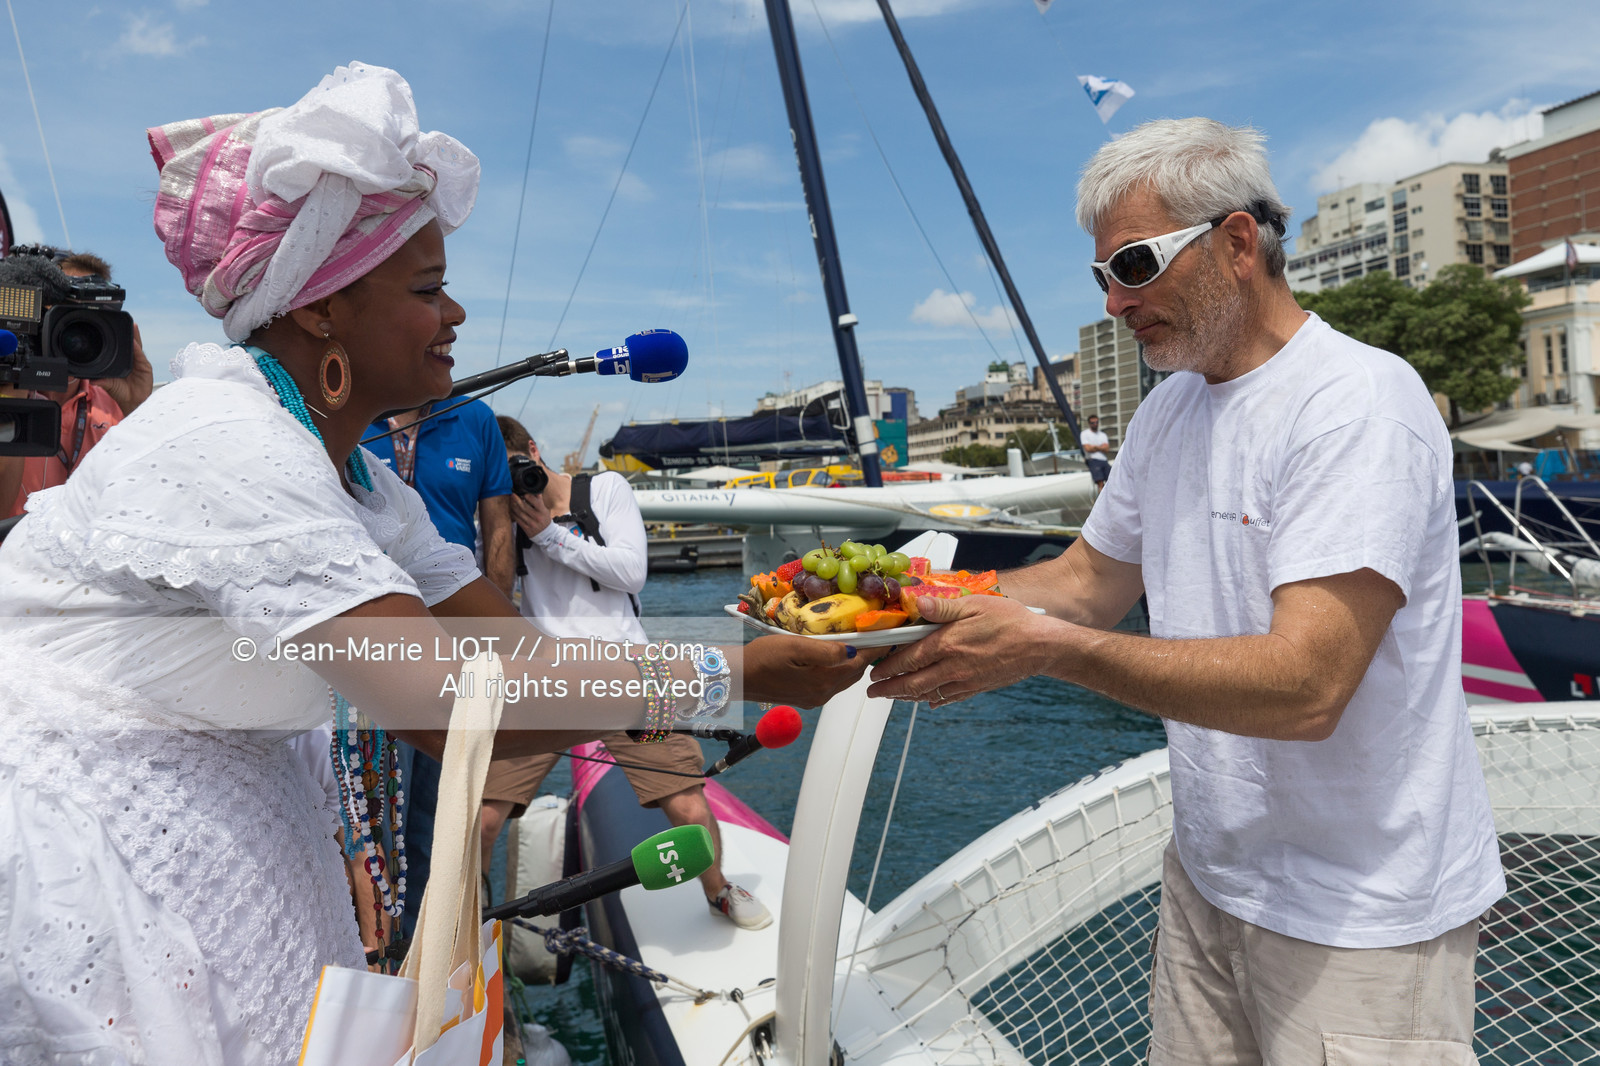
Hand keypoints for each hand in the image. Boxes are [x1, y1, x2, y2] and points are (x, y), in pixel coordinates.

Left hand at [94, 321, 153, 414]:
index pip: (121, 348)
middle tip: (127, 323)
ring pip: (137, 347)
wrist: (132, 402)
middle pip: (131, 344)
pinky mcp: (146, 367)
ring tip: (133, 326)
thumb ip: (101, 381)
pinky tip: (135, 343)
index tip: (115, 329)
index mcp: (122, 362)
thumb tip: (90, 379)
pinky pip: (141, 356)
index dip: (120, 339)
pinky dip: (138, 349)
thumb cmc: (121, 393)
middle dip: (130, 333)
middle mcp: (131, 361)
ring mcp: (139, 363)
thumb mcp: (108, 385)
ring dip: (135, 337)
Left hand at [509, 490, 551, 536]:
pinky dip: (513, 513)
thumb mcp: (545, 509)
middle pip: (524, 507)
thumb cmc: (545, 519)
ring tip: (511, 501)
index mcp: (543, 511)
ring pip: (519, 513)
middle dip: (517, 500)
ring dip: (513, 506)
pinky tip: (511, 509)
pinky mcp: (526, 528)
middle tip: (513, 495)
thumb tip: (534, 490)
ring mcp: (531, 523)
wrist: (546, 534)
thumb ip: (540, 500)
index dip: (528, 496)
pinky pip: (517, 519)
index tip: (523, 492)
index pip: (534, 501)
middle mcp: (537, 517)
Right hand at [742, 634, 869, 707]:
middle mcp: (822, 694)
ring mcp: (815, 698)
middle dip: (866, 654)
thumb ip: (825, 650)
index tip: (887, 634)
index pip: (860, 662)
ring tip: (853, 642)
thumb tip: (852, 650)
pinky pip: (831, 683)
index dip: (875, 647)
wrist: (738, 677)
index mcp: (823, 681)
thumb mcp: (794, 646)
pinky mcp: (807, 698)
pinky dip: (838, 669)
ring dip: (852, 662)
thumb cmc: (762, 658)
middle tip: (870, 634)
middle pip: (855, 672)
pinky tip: (831, 656)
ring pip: (845, 678)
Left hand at [867, 593, 1069, 705]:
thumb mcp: (975, 604)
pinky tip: (928, 701)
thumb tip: (916, 604)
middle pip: (913, 681)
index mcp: (948, 644)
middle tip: (874, 690)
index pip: (908, 658)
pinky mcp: (977, 688)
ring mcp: (965, 680)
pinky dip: (935, 700)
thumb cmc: (1011, 621)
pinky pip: (950, 698)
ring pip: (928, 693)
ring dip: (907, 696)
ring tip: (893, 696)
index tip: (874, 671)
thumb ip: (943, 607)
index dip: (888, 666)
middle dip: (890, 688)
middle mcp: (953, 666)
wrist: (1041, 646)